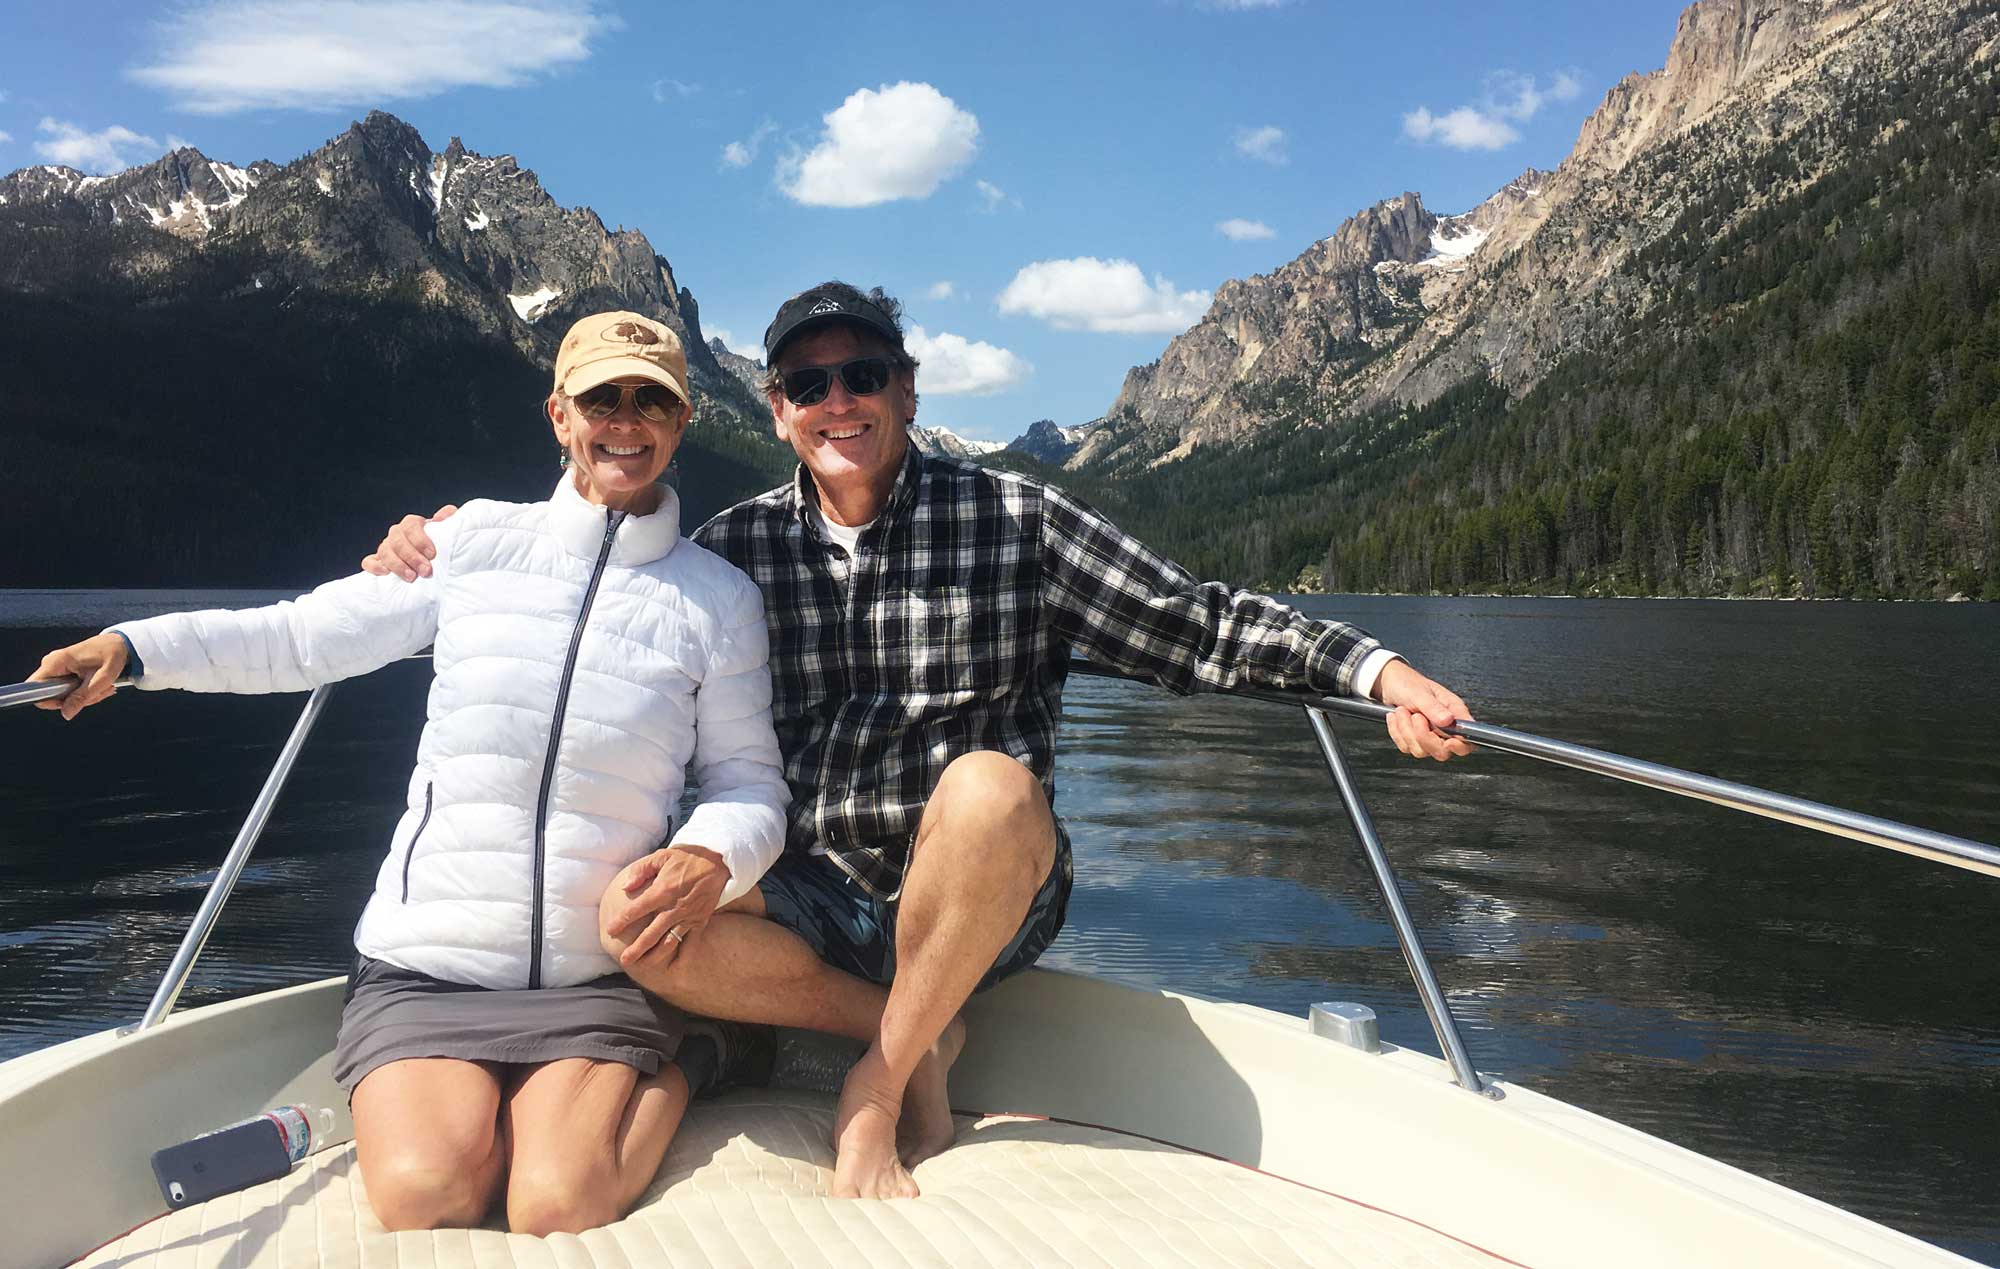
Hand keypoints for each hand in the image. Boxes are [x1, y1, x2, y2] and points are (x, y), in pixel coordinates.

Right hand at [28, 633, 129, 719]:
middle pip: (51, 694)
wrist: (118, 643)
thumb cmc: (112, 655)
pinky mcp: (63, 670)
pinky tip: (98, 685)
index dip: (49, 701)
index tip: (72, 702)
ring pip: (62, 693)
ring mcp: (57, 666)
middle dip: (76, 700)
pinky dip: (84, 691)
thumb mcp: (101, 679)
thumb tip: (66, 714)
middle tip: (99, 692)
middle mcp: (51, 663)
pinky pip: (67, 688)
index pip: (34, 688)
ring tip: (103, 687)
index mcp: (56, 662)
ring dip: (84, 696)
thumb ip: (83, 697)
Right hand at [360, 504, 457, 580]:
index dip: (420, 539)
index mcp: (413, 525)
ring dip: (397, 564)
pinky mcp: (378, 562)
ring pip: (384, 551)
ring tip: (411, 577)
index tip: (432, 554)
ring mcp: (386, 547)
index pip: (410, 525)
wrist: (433, 564)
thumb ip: (449, 522)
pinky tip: (385, 573)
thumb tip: (446, 513)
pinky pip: (368, 561)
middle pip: (397, 540)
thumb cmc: (441, 547)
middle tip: (426, 571)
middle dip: (411, 556)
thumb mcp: (448, 534)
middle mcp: (397, 534)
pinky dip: (374, 566)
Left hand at [601, 845, 729, 970]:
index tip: (610, 930)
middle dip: (636, 949)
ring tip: (644, 964)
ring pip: (669, 941)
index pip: (636, 910)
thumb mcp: (662, 856)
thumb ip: (642, 870)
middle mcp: (674, 907)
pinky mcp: (701, 920)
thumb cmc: (688, 857)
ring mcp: (688, 916)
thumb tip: (625, 886)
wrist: (720, 862)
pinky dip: (683, 955)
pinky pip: (690, 941)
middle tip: (624, 960)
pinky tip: (675, 966)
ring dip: (655, 955)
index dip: (621, 921)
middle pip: (651, 933)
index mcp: (662, 890)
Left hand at [1372, 659, 1473, 761]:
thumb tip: (1448, 721)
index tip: (1447, 742)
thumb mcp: (1420, 693)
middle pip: (1442, 752)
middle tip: (1415, 716)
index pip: (1467, 739)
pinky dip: (1397, 732)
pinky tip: (1396, 717)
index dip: (1460, 746)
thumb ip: (1433, 707)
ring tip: (1401, 710)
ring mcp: (1429, 736)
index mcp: (1454, 713)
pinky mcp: (1414, 740)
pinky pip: (1406, 747)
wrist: (1389, 684)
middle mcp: (1444, 728)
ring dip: (1406, 730)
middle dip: (1424, 737)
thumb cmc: (1409, 683)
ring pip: (1421, 751)